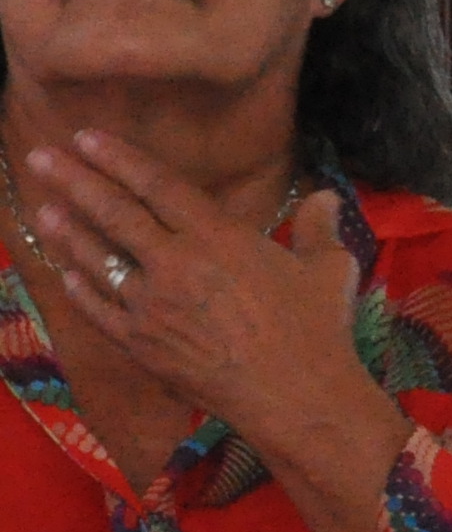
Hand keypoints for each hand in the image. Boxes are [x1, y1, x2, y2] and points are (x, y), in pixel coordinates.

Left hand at [22, 135, 403, 531]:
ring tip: (43, 208)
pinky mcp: (141, 343)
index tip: (87, 137)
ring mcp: (152, 306)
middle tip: (41, 156)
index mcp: (219, 238)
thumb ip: (319, 227)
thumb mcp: (330, 268)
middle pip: (116, 214)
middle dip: (76, 180)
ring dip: (67, 231)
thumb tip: (326, 197)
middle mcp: (176, 264)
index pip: (159, 186)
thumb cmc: (317, 328)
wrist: (294, 394)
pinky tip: (67, 271)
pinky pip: (100, 308)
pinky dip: (81, 286)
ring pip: (99, 258)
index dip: (121, 159)